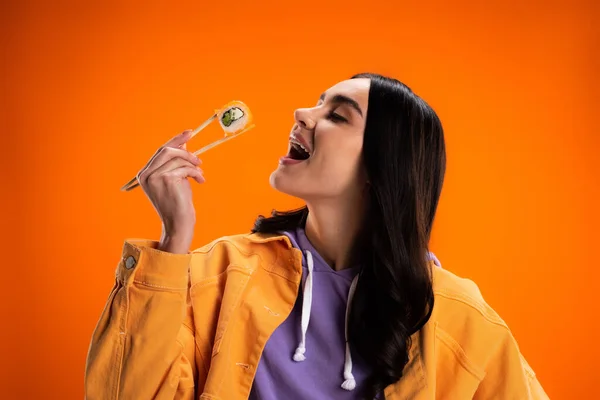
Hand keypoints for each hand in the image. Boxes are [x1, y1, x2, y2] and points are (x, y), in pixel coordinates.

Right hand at [136, 129, 203, 253]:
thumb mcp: (175, 178)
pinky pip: (185, 167)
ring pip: (178, 158)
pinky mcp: (166, 179)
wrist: (178, 223)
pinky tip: (200, 181)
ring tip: (200, 174)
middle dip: (186, 151)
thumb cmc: (178, 202)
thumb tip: (185, 142)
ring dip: (193, 165)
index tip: (190, 132)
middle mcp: (146, 174)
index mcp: (144, 174)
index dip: (176, 140)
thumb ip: (176, 162)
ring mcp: (154, 176)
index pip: (161, 150)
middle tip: (199, 160)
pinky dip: (196, 173)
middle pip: (167, 150)